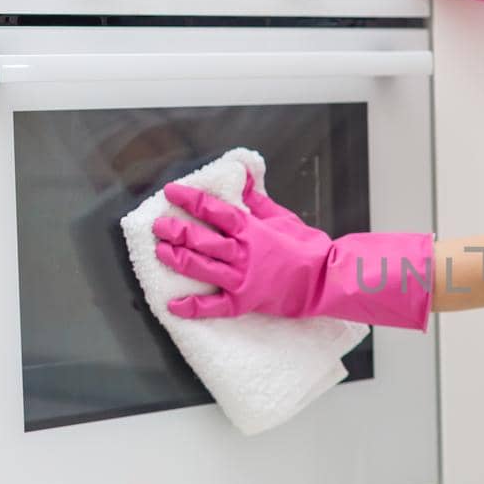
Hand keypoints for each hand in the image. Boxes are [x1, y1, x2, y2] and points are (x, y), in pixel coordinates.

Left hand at [153, 172, 332, 318]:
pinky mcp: (245, 301)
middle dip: (176, 230)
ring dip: (177, 258)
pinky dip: (192, 307)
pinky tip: (173, 305)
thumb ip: (258, 199)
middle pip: (201, 239)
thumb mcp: (283, 216)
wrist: (324, 280)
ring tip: (160, 251)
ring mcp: (242, 278)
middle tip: (159, 224)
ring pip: (201, 268)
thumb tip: (242, 175)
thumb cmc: (307, 247)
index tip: (172, 192)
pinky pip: (214, 307)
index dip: (190, 199)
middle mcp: (243, 253)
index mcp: (252, 230)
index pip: (215, 210)